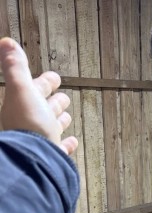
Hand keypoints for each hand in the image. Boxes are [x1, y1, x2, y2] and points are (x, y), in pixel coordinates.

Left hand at [0, 37, 77, 154]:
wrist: (34, 160)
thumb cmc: (28, 124)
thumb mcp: (21, 90)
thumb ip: (15, 68)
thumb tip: (6, 42)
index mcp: (21, 106)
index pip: (34, 89)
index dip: (45, 82)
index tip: (55, 77)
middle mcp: (29, 123)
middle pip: (42, 109)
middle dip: (53, 102)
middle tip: (64, 98)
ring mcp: (41, 141)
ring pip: (51, 128)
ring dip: (59, 121)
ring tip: (67, 117)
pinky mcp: (52, 156)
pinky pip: (60, 148)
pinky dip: (67, 144)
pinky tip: (72, 142)